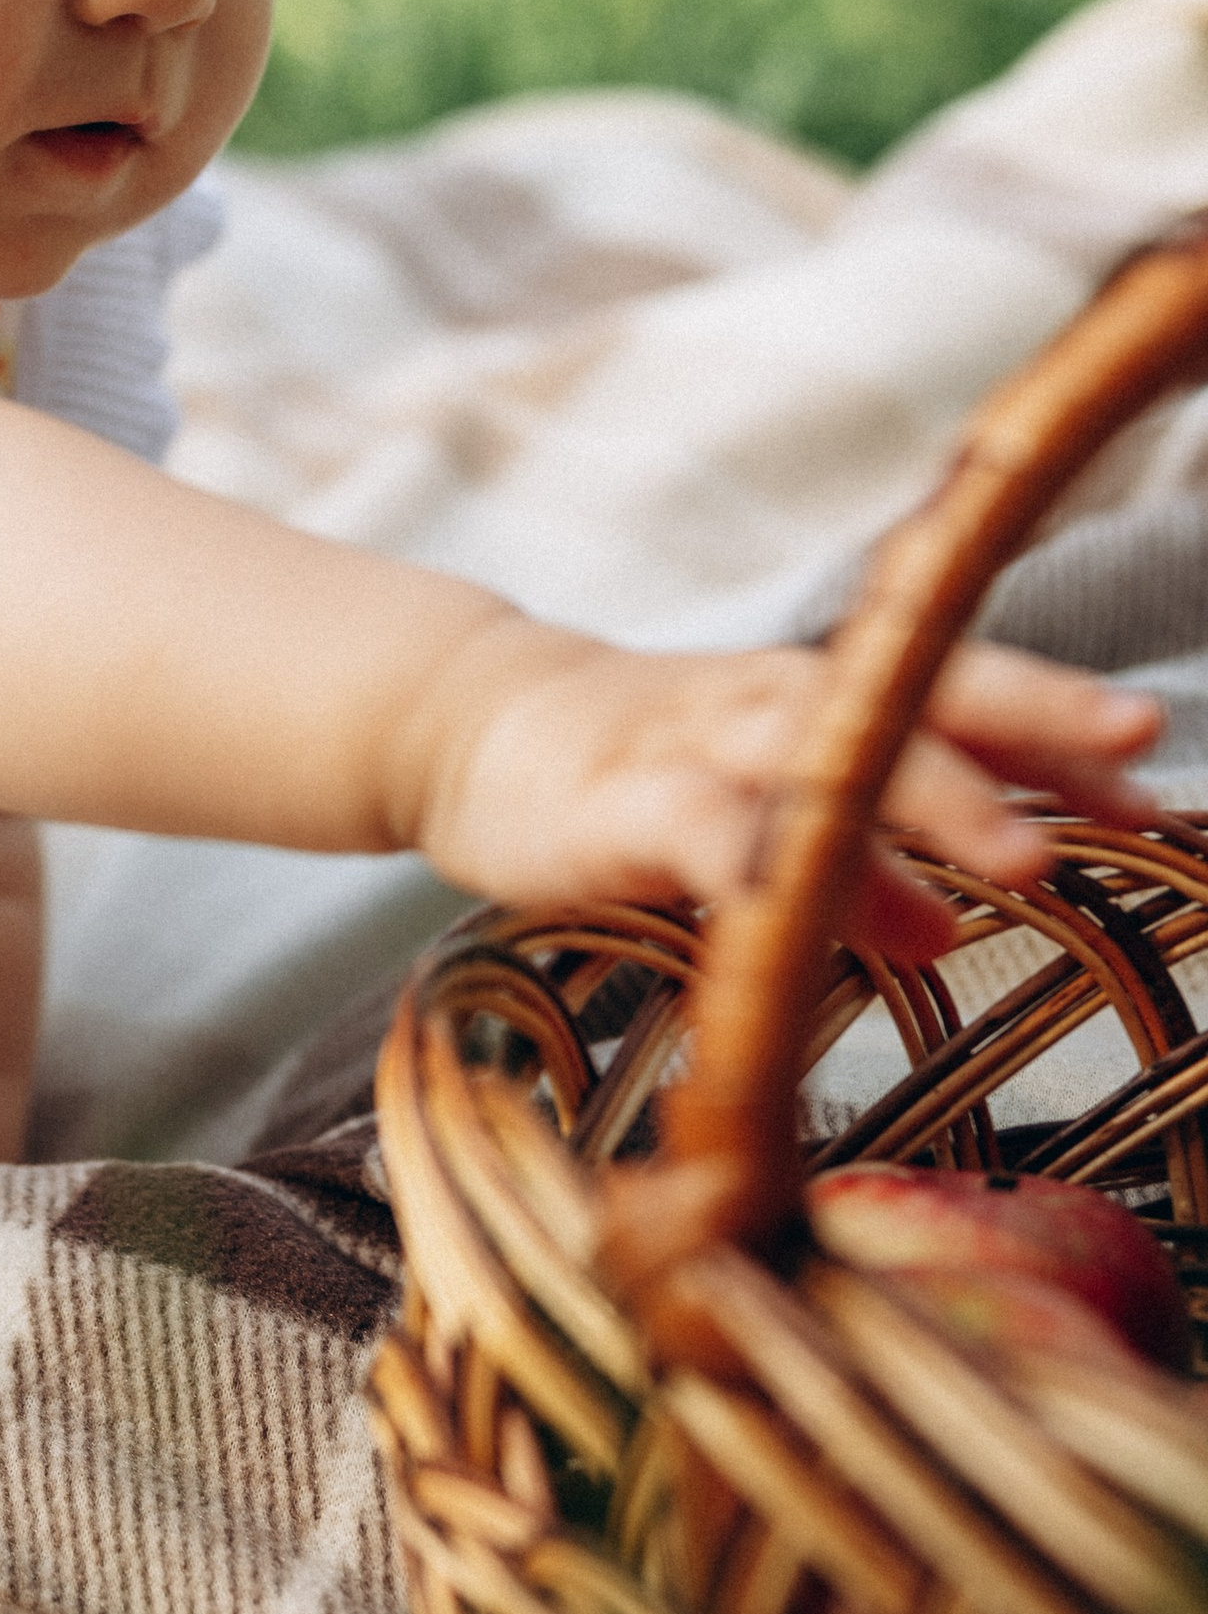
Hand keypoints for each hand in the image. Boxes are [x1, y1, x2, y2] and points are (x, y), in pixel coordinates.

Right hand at [411, 619, 1162, 956]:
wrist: (473, 732)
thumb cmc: (637, 777)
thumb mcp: (763, 820)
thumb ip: (862, 867)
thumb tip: (949, 928)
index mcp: (822, 697)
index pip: (959, 685)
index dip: (1059, 717)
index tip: (1157, 760)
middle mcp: (778, 701)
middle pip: (917, 694)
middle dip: (1032, 728)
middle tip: (1137, 762)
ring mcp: (700, 745)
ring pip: (830, 752)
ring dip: (933, 801)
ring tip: (1028, 859)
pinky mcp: (619, 803)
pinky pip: (701, 830)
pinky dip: (762, 859)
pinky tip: (819, 905)